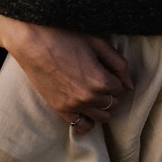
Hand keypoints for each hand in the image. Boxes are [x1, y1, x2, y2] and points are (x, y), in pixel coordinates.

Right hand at [0, 16, 132, 133]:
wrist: (31, 41)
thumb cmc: (64, 36)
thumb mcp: (97, 42)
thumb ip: (119, 64)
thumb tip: (130, 85)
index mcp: (101, 80)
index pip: (121, 88)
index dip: (116, 78)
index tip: (107, 69)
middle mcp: (89, 97)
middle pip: (113, 103)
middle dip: (111, 93)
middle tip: (101, 78)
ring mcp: (73, 105)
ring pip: (101, 117)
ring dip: (102, 106)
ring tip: (94, 91)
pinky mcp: (59, 108)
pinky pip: (81, 126)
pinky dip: (88, 120)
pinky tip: (86, 109)